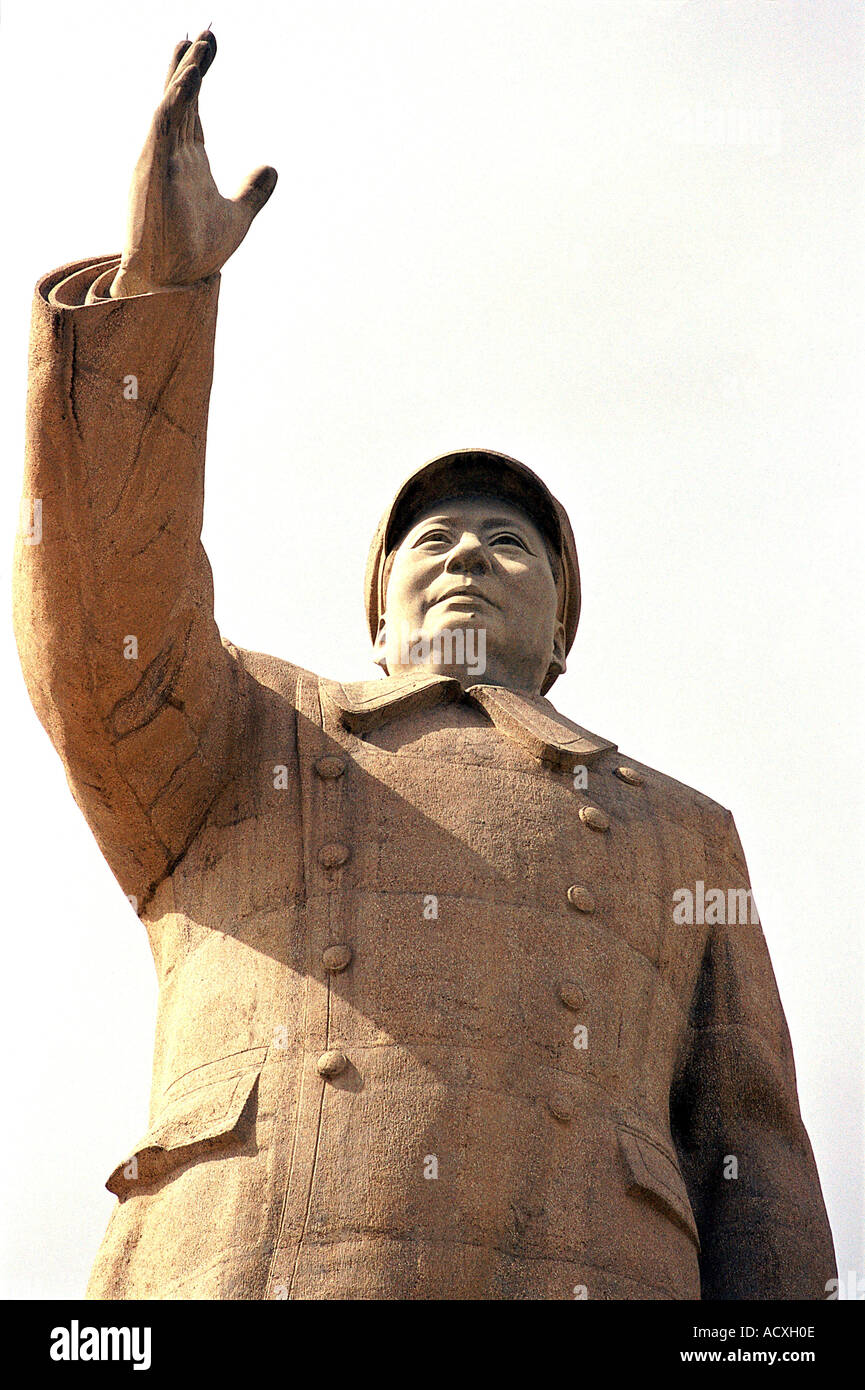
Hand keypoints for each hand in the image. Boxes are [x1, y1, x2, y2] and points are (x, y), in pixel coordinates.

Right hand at [110, 30, 276, 296]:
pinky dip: (175, 100)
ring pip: (170, 104)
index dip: (198, 74)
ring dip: (184, 74)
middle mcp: (170, 153)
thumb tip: (273, 169)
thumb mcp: (238, 217)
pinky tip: (189, 79)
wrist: (175, 282)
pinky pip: (161, 126)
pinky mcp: (153, 170)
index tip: (210, 44)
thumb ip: (253, 192)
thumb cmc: (195, 253)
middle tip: (206, 31)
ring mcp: (159, 159)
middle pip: (179, 96)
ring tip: (199, 44)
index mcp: (188, 159)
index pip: (192, 106)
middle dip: (191, 63)